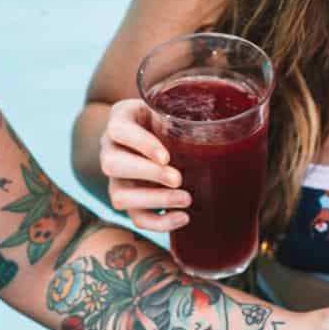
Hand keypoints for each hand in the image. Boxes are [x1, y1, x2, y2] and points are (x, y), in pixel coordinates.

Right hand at [99, 98, 190, 232]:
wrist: (164, 134)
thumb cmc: (169, 116)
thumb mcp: (172, 107)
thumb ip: (182, 111)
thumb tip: (217, 121)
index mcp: (120, 120)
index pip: (120, 131)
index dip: (141, 145)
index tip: (166, 156)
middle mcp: (111, 149)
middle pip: (112, 165)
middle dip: (147, 174)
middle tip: (178, 178)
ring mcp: (117, 179)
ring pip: (120, 196)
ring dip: (154, 200)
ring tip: (186, 199)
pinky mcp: (130, 200)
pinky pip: (136, 218)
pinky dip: (159, 223)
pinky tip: (183, 218)